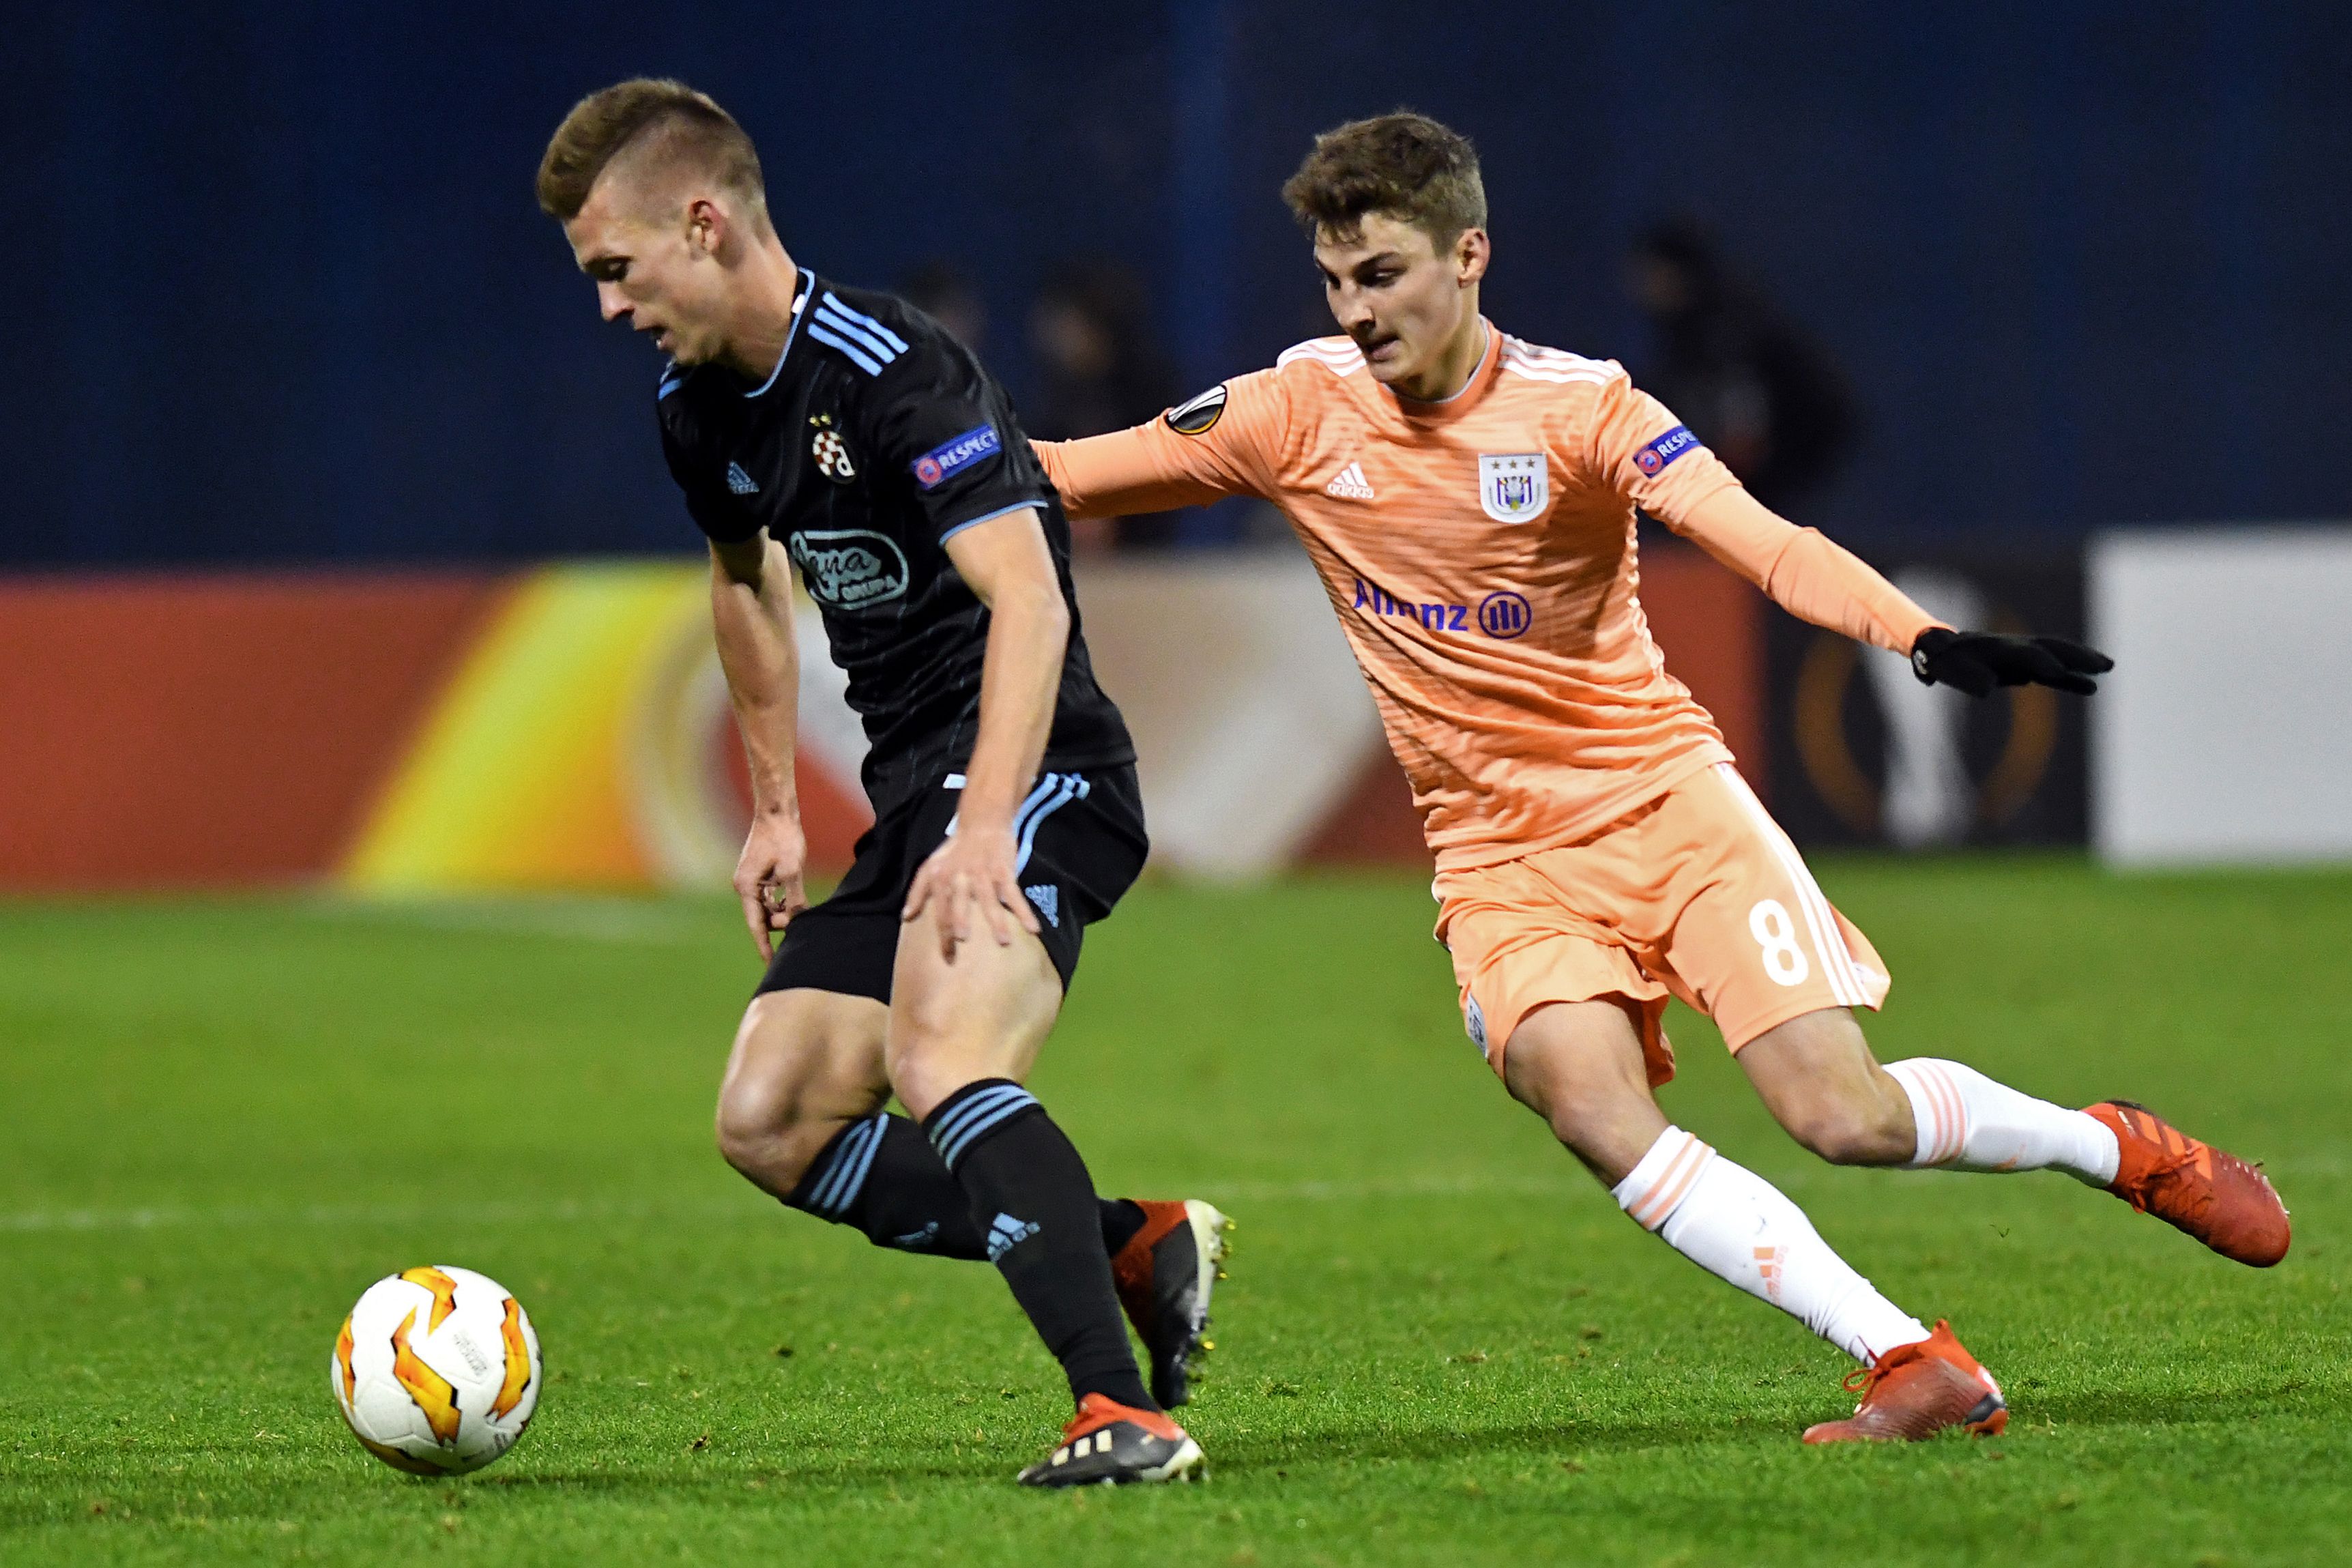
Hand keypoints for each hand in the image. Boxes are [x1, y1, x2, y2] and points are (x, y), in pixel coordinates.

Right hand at [734, 811, 807, 960]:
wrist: (777, 811)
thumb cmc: (784, 838)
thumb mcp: (792, 870)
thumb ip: (793, 898)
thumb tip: (797, 921)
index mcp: (746, 887)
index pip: (756, 925)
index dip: (765, 946)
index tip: (771, 965)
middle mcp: (744, 886)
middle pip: (762, 918)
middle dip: (779, 924)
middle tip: (800, 923)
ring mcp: (751, 880)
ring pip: (767, 908)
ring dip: (782, 912)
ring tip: (799, 908)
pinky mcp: (759, 875)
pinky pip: (769, 897)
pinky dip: (782, 902)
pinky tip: (794, 899)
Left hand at [902, 820, 1038, 959]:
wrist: (982, 823)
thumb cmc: (955, 850)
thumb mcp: (931, 866)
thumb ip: (917, 891)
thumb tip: (906, 916)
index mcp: (942, 878)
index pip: (940, 910)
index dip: (943, 934)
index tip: (948, 959)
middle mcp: (961, 876)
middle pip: (960, 903)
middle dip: (961, 921)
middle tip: (964, 941)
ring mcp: (984, 873)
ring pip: (989, 899)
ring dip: (997, 920)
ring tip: (1003, 942)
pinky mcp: (1004, 870)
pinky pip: (1014, 893)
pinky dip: (1024, 911)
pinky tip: (1033, 928)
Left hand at [1910, 626, 2112, 697]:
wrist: (1944, 651)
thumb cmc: (1948, 662)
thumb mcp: (1953, 671)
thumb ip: (1970, 678)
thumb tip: (1988, 688)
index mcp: (2000, 648)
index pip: (2027, 654)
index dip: (2042, 662)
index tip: (2058, 673)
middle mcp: (2017, 648)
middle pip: (2053, 648)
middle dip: (2077, 655)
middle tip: (2104, 664)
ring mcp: (2023, 655)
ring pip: (2058, 656)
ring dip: (2082, 662)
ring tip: (2107, 668)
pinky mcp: (2025, 666)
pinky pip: (2053, 671)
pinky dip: (2071, 678)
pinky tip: (2091, 687)